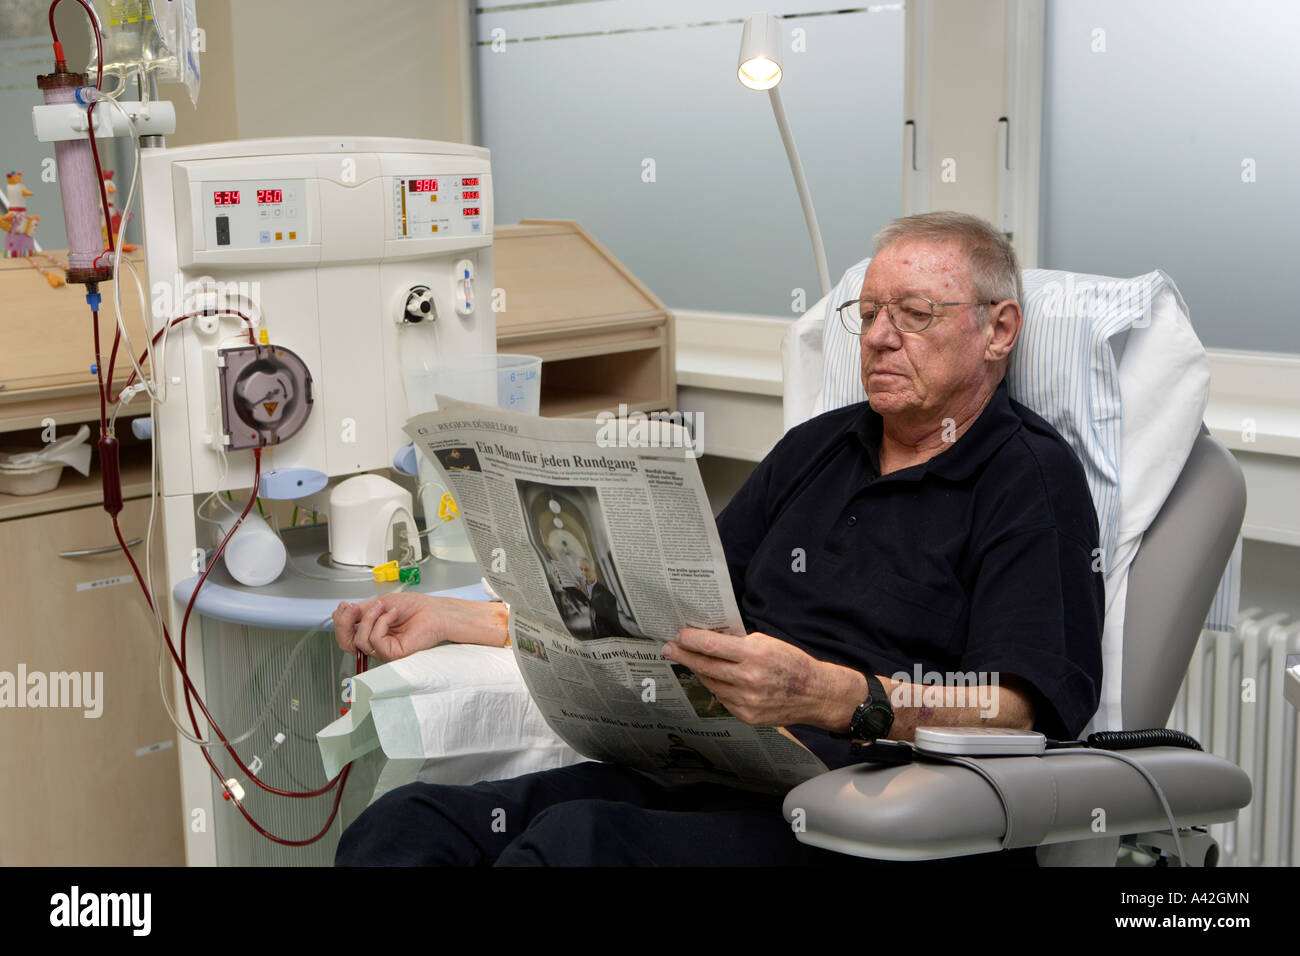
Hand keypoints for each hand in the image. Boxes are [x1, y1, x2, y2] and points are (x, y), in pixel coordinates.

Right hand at [332, 592, 447, 662]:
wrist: (435, 611)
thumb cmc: (415, 608)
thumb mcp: (380, 604)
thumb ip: (360, 612)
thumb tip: (341, 611)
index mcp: (371, 632)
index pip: (345, 635)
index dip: (340, 622)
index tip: (344, 606)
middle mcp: (376, 644)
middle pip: (346, 643)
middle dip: (344, 624)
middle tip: (351, 609)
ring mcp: (383, 650)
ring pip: (359, 640)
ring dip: (369, 618)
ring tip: (384, 607)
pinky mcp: (392, 654)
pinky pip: (375, 640)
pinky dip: (381, 622)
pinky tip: (393, 614)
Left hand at [663, 627, 844, 727]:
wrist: (815, 693)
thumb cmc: (791, 663)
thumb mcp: (767, 643)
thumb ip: (739, 643)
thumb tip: (710, 640)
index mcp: (754, 655)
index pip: (712, 646)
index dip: (691, 640)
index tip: (678, 635)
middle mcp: (748, 679)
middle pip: (705, 666)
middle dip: (684, 655)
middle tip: (670, 648)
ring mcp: (747, 700)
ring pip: (711, 684)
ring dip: (699, 672)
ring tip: (692, 661)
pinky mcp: (747, 715)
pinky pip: (723, 699)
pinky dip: (718, 687)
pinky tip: (716, 679)